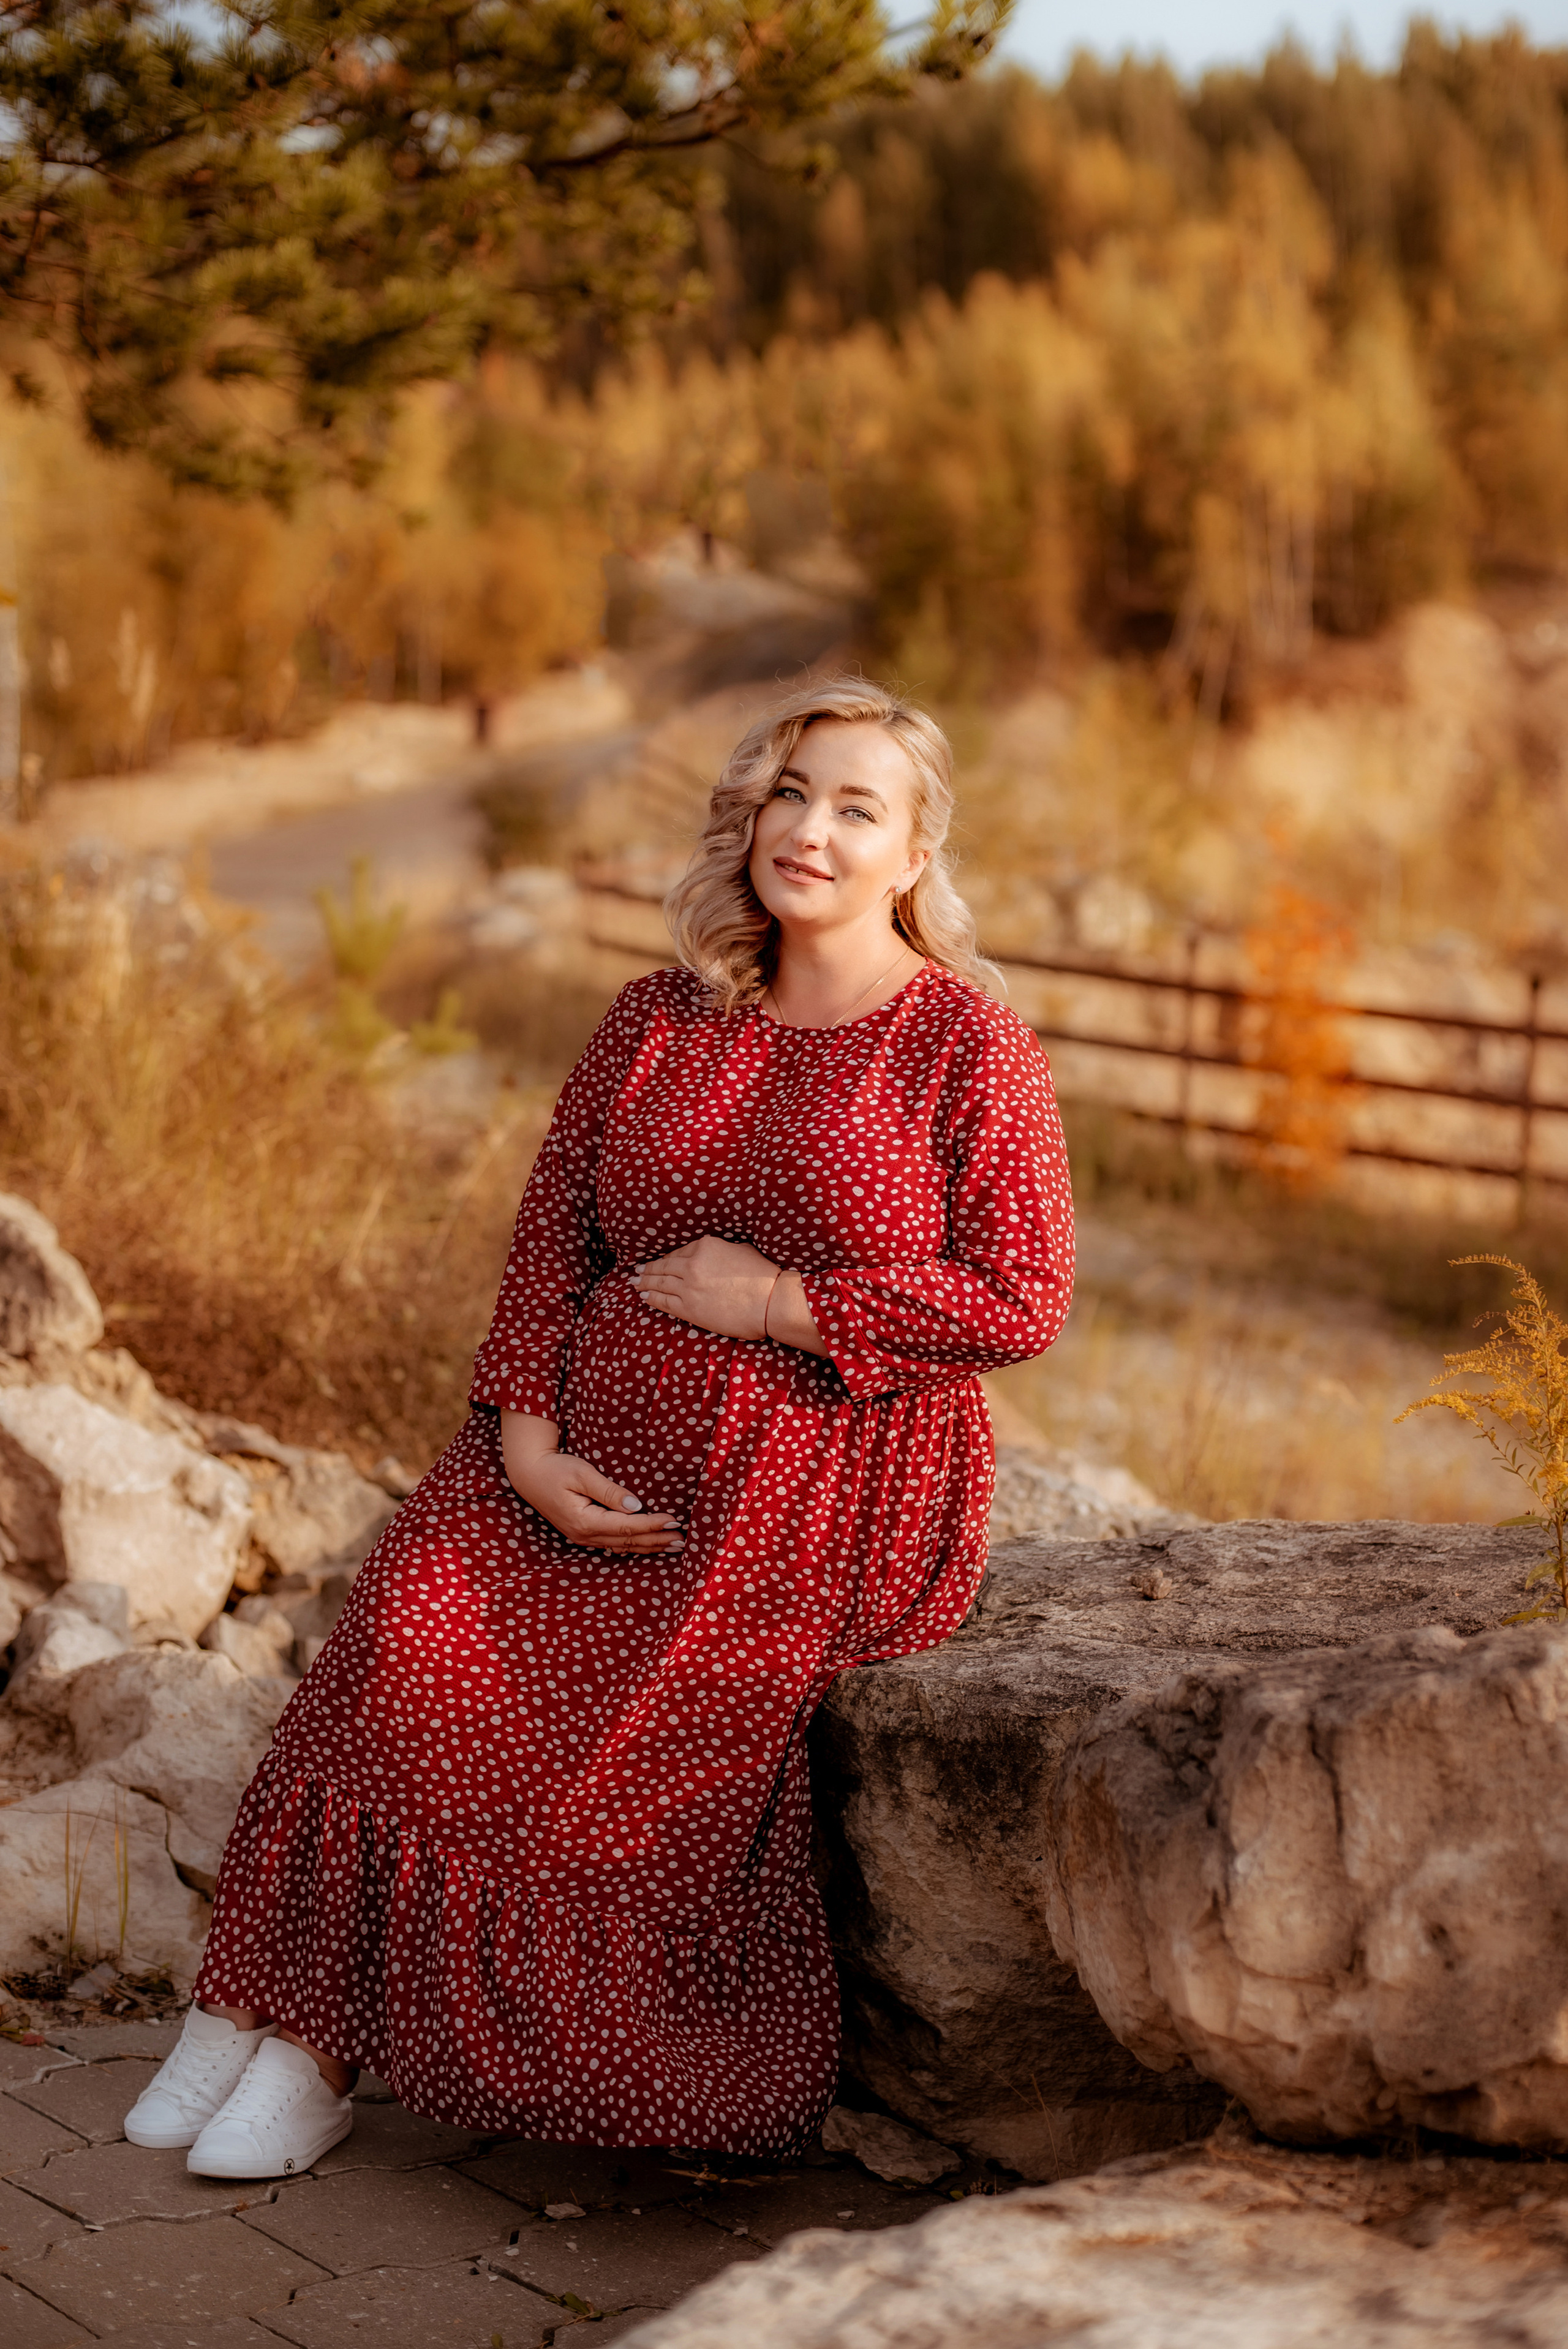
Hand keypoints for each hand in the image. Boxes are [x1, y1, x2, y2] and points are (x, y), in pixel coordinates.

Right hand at [500, 1411, 682, 1552]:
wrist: (528, 1473)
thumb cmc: (555, 1469)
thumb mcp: (582, 1474)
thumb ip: (609, 1491)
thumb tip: (636, 1506)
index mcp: (585, 1521)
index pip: (627, 1527)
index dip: (652, 1525)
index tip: (674, 1520)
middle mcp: (585, 1535)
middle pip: (628, 1542)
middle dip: (656, 1540)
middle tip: (683, 1540)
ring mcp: (582, 1537)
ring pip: (622, 1547)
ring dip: (648, 1546)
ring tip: (672, 1546)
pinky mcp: (582, 1533)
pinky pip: (613, 1544)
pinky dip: (633, 1545)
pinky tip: (647, 1546)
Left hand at [632, 1235, 781, 1339]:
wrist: (769, 1302)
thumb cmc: (763, 1276)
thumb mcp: (741, 1249)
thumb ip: (721, 1249)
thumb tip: (714, 1255)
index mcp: (705, 1245)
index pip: (679, 1251)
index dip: (667, 1258)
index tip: (660, 1262)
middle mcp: (692, 1264)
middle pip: (664, 1266)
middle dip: (648, 1269)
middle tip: (637, 1271)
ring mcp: (688, 1287)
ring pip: (659, 1283)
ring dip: (645, 1283)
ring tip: (635, 1283)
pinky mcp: (689, 1308)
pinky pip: (664, 1302)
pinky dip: (652, 1299)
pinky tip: (645, 1297)